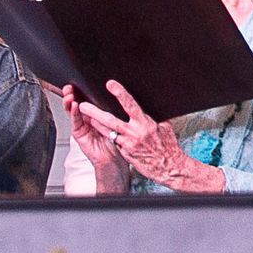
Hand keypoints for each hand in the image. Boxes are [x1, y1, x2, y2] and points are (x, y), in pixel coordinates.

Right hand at [61, 85, 120, 168]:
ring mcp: (82, 125)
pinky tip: (74, 106)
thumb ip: (112, 110)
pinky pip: (75, 122)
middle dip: (71, 93)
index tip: (80, 81)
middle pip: (76, 102)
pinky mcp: (79, 134)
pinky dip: (74, 113)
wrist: (113, 159)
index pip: (86, 99)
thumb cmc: (117, 141)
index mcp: (96, 114)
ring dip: (69, 101)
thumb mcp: (116, 121)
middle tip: (70, 86)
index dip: (81, 90)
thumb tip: (118, 93)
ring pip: (73, 110)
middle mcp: (87, 118)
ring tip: (69, 94)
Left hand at [69, 80, 199, 188]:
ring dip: (96, 124)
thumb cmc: (169, 147)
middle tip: (83, 106)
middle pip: (111, 120)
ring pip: (108, 132)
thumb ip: (154, 118)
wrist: (169, 168)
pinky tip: (101, 132)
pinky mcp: (126, 154)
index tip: (110, 85)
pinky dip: (109, 136)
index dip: (120, 93)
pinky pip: (115, 142)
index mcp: (145, 124)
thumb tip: (151, 108)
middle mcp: (135, 133)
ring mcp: (129, 144)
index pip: (130, 105)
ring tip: (87, 118)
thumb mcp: (165, 128)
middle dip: (95, 112)